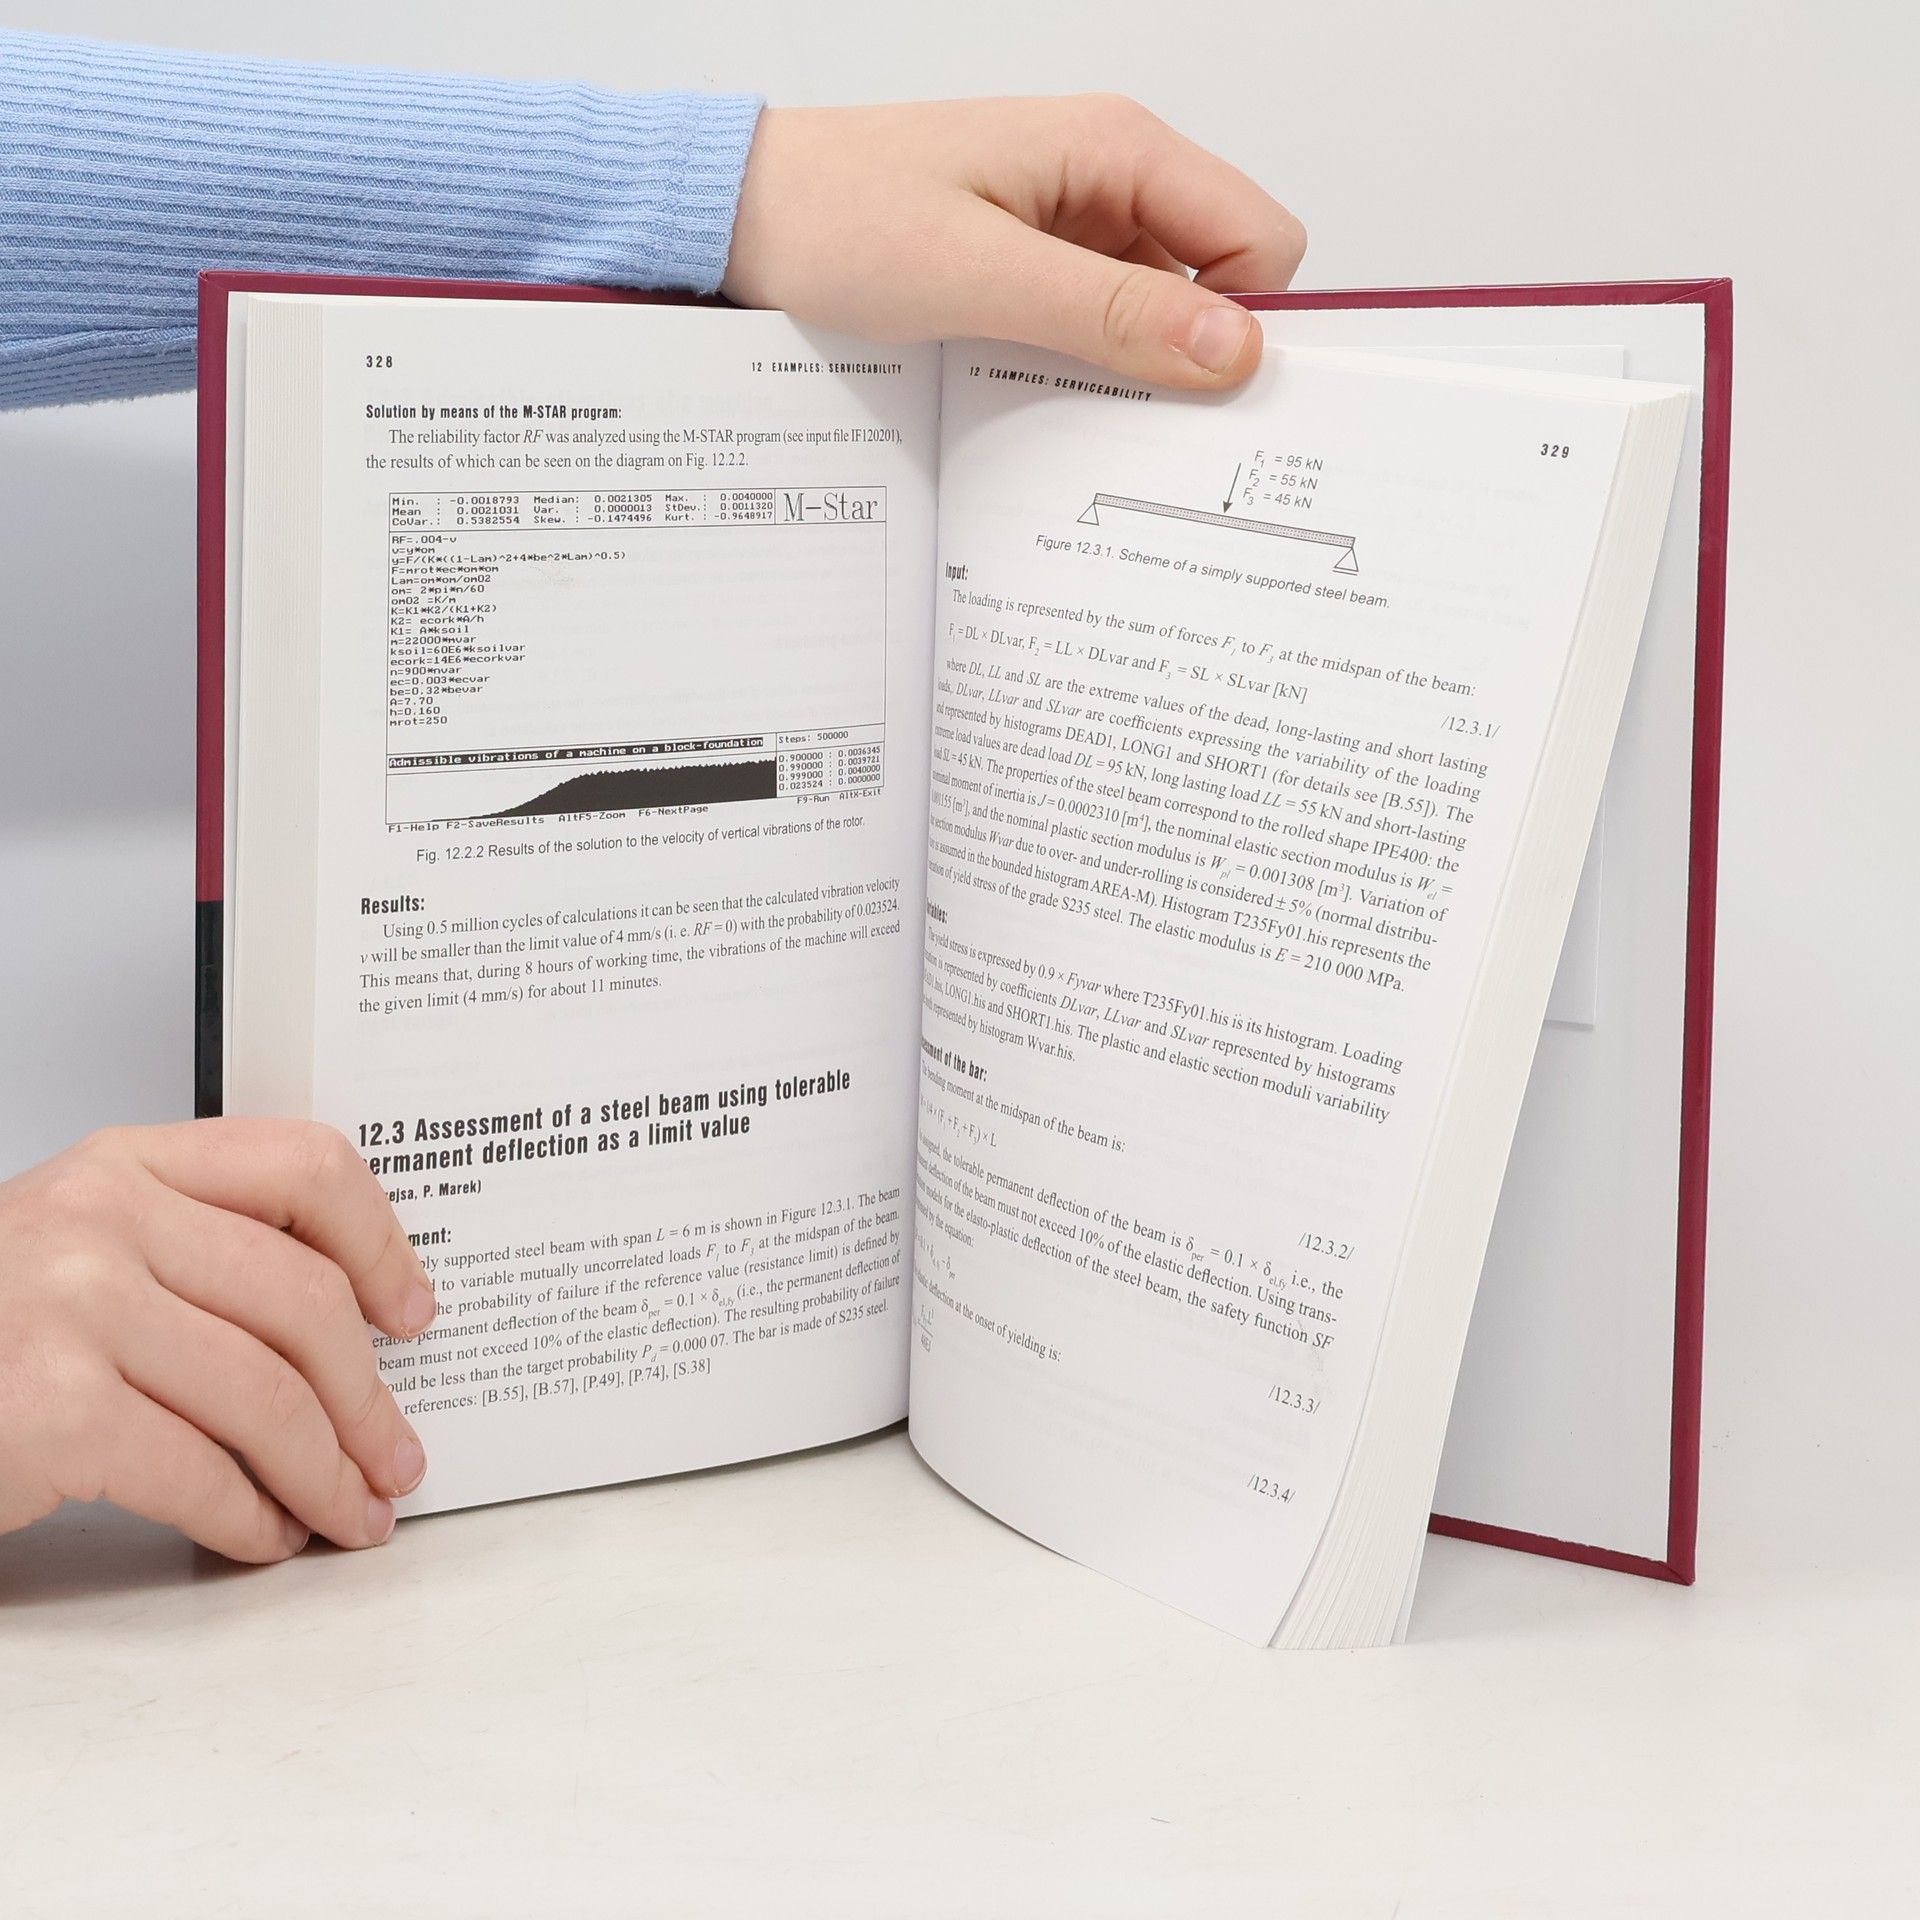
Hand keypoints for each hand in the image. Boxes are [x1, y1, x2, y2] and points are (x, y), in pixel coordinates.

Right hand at [0, 1119, 435, 1561]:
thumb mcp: (82, 1251)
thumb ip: (196, 1254)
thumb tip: (355, 1327)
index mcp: (126, 1163)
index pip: (305, 1164)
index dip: (382, 1244)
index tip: (414, 1312)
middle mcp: (102, 1218)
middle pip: (306, 1301)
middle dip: (369, 1400)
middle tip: (397, 1459)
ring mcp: (73, 1308)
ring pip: (268, 1395)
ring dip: (327, 1474)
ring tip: (350, 1512)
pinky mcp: (51, 1408)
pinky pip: (200, 1472)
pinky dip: (249, 1518)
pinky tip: (262, 1535)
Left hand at [722, 96, 1305, 390]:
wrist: (743, 217)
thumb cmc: (837, 217)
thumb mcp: (979, 276)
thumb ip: (1109, 315)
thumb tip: (1233, 349)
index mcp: (1117, 150)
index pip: (1259, 239)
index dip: (1252, 323)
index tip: (1210, 402)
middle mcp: (1109, 179)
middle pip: (1220, 279)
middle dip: (1197, 356)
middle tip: (1142, 427)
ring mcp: (1074, 226)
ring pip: (1161, 314)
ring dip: (1135, 371)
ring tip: (1073, 416)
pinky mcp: (1037, 267)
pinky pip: (1101, 326)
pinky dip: (1088, 369)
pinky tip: (1044, 400)